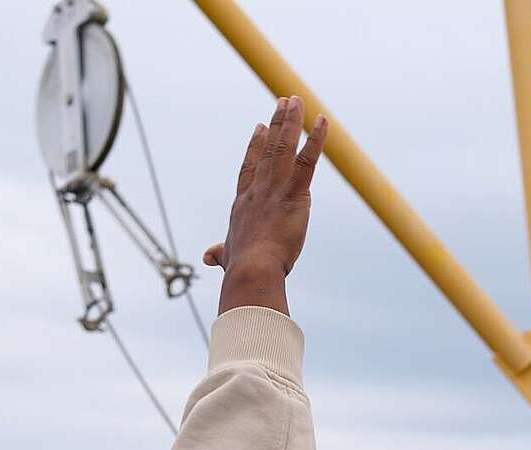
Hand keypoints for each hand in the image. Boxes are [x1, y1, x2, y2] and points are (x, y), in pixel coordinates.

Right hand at [202, 96, 326, 315]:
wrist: (252, 269)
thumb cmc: (242, 267)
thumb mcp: (228, 256)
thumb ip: (220, 253)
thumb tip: (208, 258)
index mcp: (243, 204)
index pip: (250, 168)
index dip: (255, 147)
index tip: (259, 128)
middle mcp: (258, 190)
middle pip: (268, 150)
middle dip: (276, 124)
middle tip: (283, 102)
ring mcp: (274, 189)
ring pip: (284, 148)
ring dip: (291, 121)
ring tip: (296, 99)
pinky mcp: (294, 195)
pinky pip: (307, 161)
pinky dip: (315, 140)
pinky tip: (322, 121)